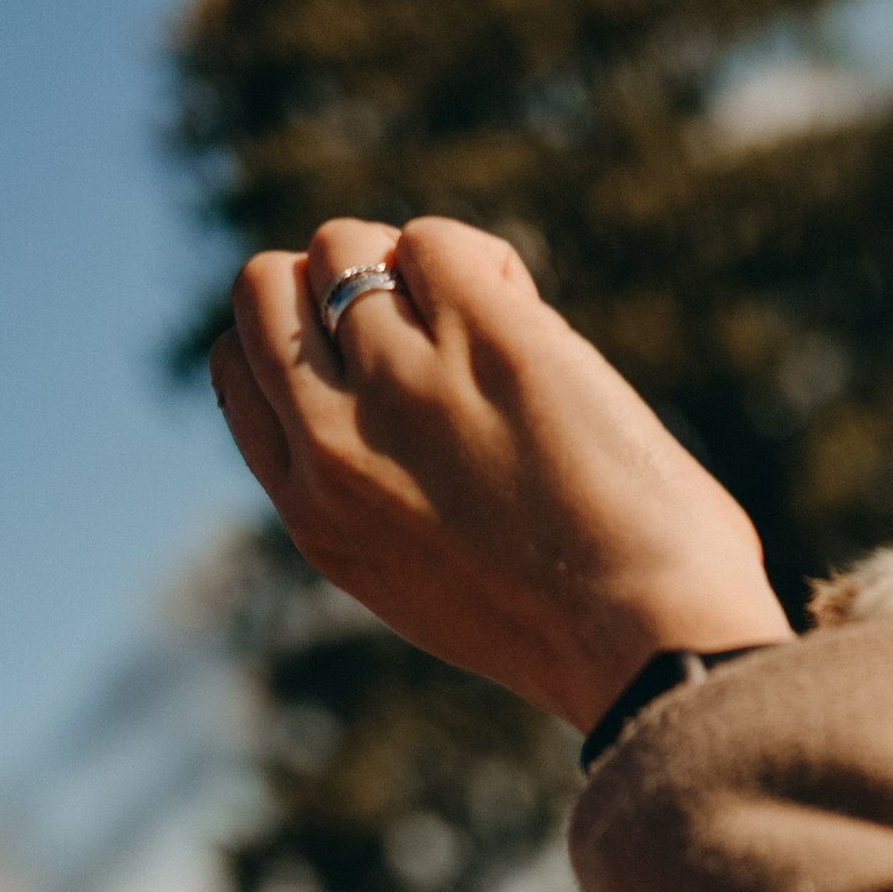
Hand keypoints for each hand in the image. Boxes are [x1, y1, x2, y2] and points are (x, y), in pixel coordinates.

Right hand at [209, 215, 791, 732]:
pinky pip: (440, 241)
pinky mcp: (483, 337)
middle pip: (266, 287)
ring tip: (491, 335)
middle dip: (339, 284)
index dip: (304, 336)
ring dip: (415, 268)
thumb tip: (388, 387)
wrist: (651, 651)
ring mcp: (402, 382)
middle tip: (428, 334)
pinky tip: (534, 328)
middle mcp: (332, 442)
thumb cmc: (576, 631)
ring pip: (344, 245)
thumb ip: (377, 492)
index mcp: (311, 509)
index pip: (241, 364)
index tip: (379, 362)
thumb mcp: (423, 577)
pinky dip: (486, 265)